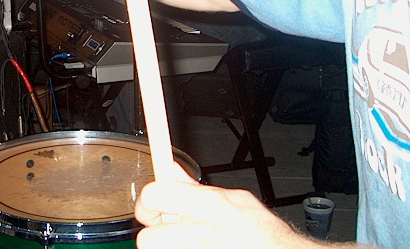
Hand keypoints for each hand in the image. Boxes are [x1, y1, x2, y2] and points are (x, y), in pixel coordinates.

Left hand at [135, 170, 311, 248]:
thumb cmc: (262, 234)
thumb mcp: (234, 201)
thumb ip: (196, 189)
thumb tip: (170, 168)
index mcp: (210, 205)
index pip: (154, 195)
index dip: (147, 203)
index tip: (150, 207)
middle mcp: (202, 233)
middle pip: (148, 239)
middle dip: (156, 237)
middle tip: (169, 234)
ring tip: (191, 246)